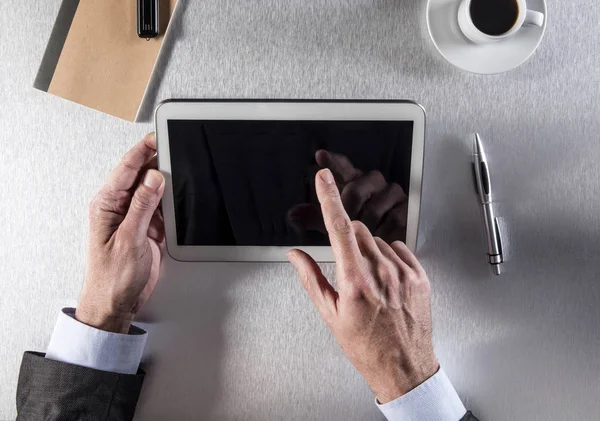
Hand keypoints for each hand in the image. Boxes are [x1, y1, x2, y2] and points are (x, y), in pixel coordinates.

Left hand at [76, 133, 165, 333]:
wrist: (116, 304)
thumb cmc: (111, 278)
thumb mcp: (128, 239)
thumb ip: (141, 206)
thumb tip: (153, 178)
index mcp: (106, 205)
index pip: (126, 169)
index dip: (142, 151)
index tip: (157, 137)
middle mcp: (119, 208)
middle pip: (141, 176)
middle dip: (158, 162)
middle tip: (177, 149)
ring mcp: (135, 217)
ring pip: (155, 191)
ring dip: (168, 183)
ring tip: (184, 171)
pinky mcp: (148, 228)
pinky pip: (163, 208)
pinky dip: (173, 203)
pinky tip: (182, 198)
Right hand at [287, 168, 437, 402]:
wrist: (403, 367)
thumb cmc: (365, 346)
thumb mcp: (330, 315)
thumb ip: (311, 279)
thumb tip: (295, 255)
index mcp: (355, 282)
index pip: (339, 229)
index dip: (329, 199)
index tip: (323, 178)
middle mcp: (381, 273)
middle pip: (360, 231)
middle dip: (349, 240)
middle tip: (349, 267)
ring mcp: (404, 274)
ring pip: (379, 241)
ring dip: (370, 252)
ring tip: (371, 282)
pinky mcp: (420, 277)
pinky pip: (400, 249)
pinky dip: (390, 258)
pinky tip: (386, 280)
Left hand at [288, 150, 407, 242]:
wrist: (388, 258)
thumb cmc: (359, 236)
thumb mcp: (333, 226)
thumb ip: (314, 218)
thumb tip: (293, 214)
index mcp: (353, 182)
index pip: (343, 167)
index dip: (333, 162)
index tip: (321, 157)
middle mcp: (372, 182)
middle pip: (354, 191)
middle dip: (346, 213)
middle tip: (345, 229)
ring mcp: (391, 193)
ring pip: (372, 209)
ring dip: (365, 228)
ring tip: (363, 241)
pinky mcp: (406, 207)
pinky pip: (391, 220)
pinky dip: (382, 234)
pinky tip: (379, 240)